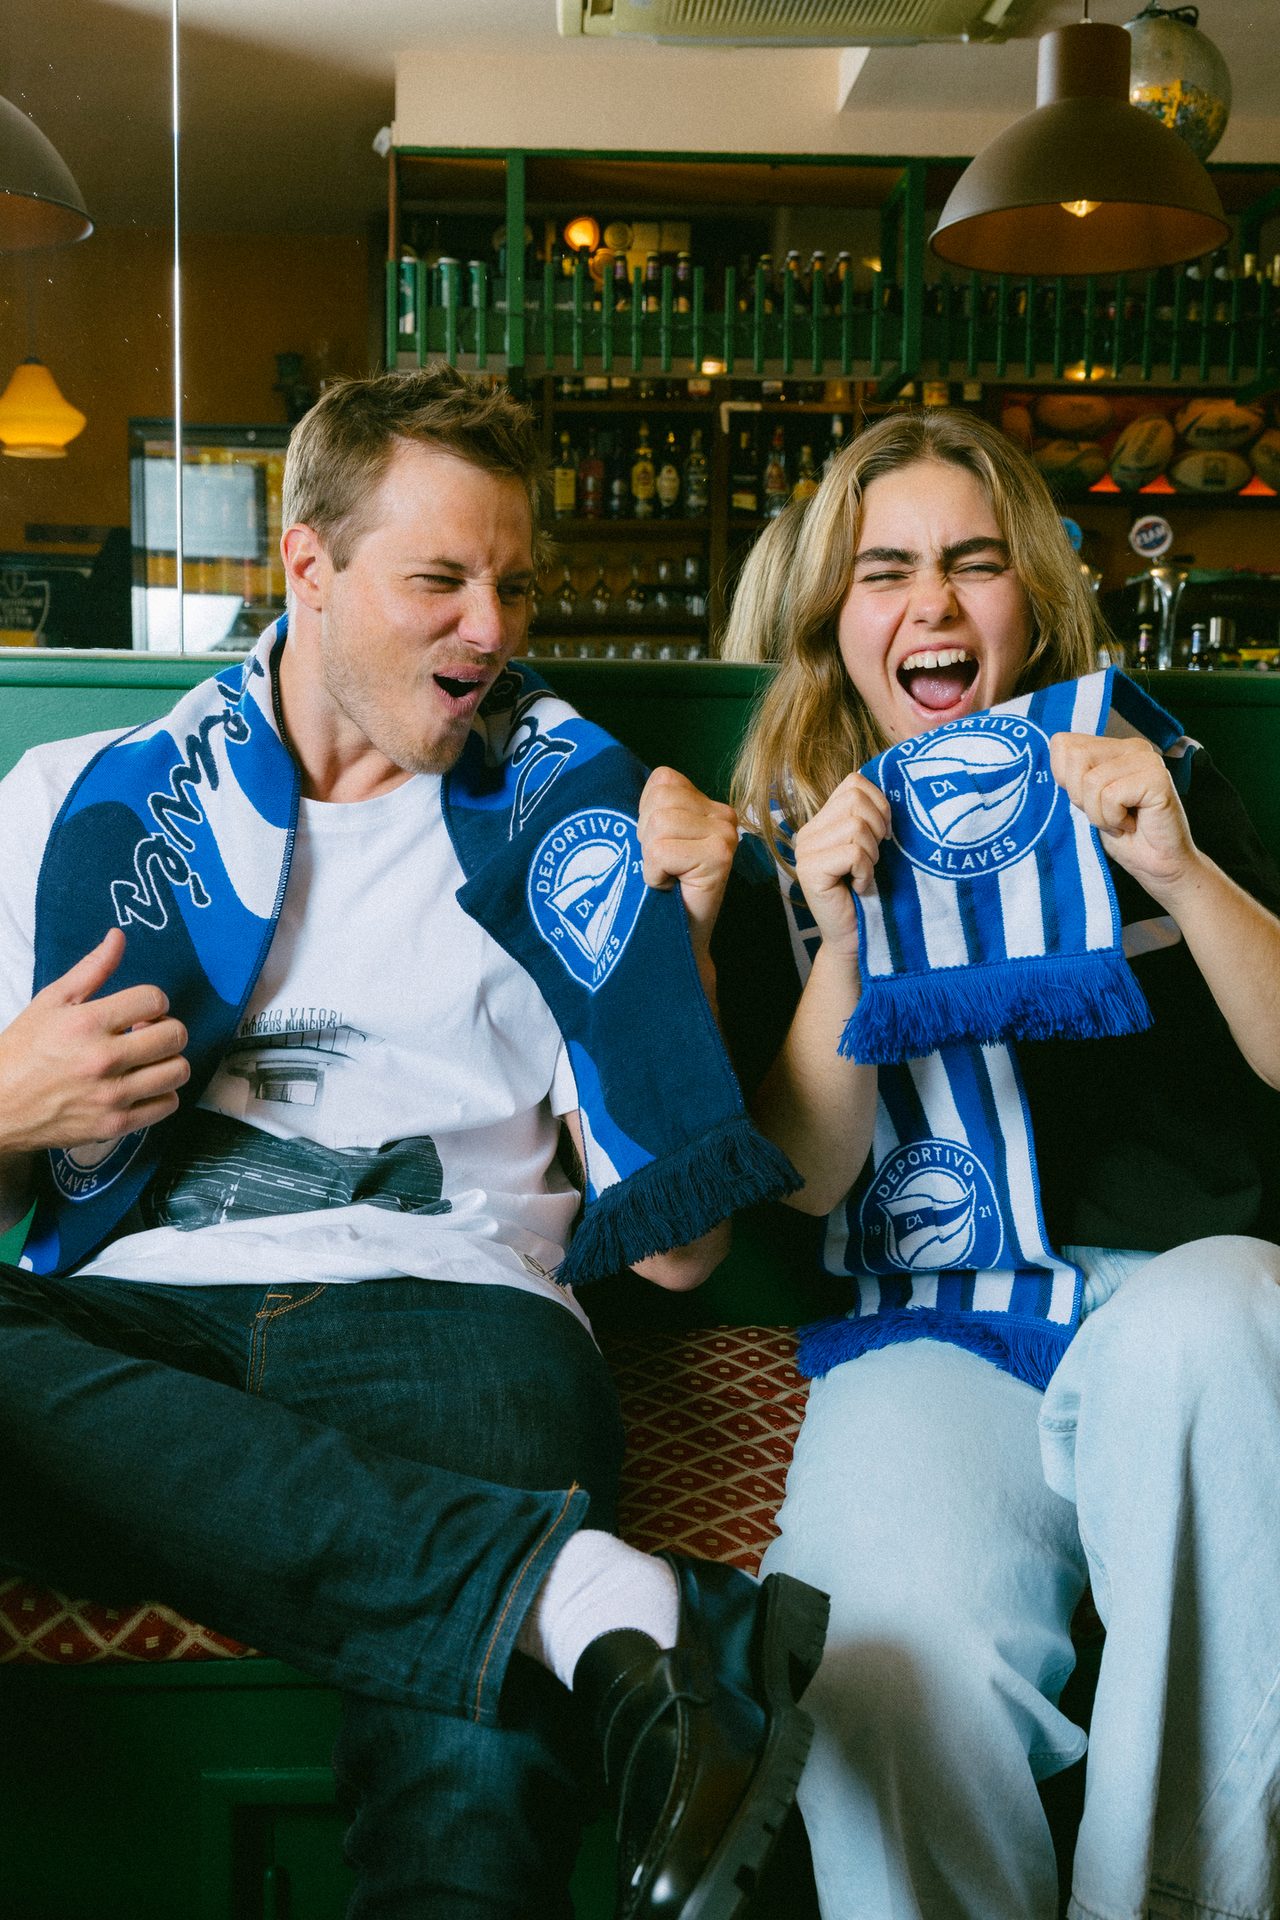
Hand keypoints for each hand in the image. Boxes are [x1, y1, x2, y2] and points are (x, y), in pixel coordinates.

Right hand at [0, 928, 189, 1157]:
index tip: (139, 1010)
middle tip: (146, 1033)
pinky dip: (162, 1093)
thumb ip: (91, 968)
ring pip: (177, 1071)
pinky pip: (168, 1105)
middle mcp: (102, 1060)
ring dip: (167, 1061)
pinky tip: (142, 1086)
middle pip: (175, 1035)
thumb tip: (119, 936)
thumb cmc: (23, 1051)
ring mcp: (111, 1096)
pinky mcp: (115, 1125)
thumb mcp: (51, 1001)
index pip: (154, 999)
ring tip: (146, 1060)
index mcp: (86, 1023)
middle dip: (166, 1028)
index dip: (152, 1001)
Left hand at [637, 766, 738, 968]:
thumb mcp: (654, 838)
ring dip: (650, 857)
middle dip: (647, 836)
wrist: (679, 940)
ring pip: (659, 823)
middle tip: (663, 866)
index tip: (658, 847)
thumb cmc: (661, 890)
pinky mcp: (719, 856)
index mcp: (708, 803)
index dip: (646, 815)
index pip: (664, 780)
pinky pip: (661, 851)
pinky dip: (654, 873)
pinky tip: (670, 886)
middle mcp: (724, 815)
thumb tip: (619, 780)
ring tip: (667, 875)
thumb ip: (653, 809)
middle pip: (660, 799)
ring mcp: (725, 834)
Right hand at [793, 772, 892, 956]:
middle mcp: (808, 832)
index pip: (854, 782)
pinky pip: (853, 852)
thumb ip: (872, 816)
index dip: (880, 805)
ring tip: (865, 874)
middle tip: (875, 858)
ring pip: (856, 825)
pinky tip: (860, 887)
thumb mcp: (874, 846)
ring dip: (872, 854)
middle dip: (878, 828)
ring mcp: (805, 851)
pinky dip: (866, 871)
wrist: (857, 937)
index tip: (885, 836)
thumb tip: (891, 783)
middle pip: (856, 799)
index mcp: (822, 821)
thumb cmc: (871, 892)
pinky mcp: (810, 871)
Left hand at [1049, 732, 1200, 904]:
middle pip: (1074, 757)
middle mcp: (1131, 747)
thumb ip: (1072, 776)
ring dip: (1100, 814)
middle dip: (1081, 797)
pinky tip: (1132, 824)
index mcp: (1112, 747)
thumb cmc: (1122, 837)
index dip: (1065, 779)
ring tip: (1121, 822)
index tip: (1090, 802)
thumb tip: (1051, 753)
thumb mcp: (1086, 802)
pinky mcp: (1157, 777)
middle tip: (1106, 814)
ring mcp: (1147, 759)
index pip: (1062, 744)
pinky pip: (1111, 795)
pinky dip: (1114, 819)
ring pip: (1091, 780)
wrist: (1157, 865)